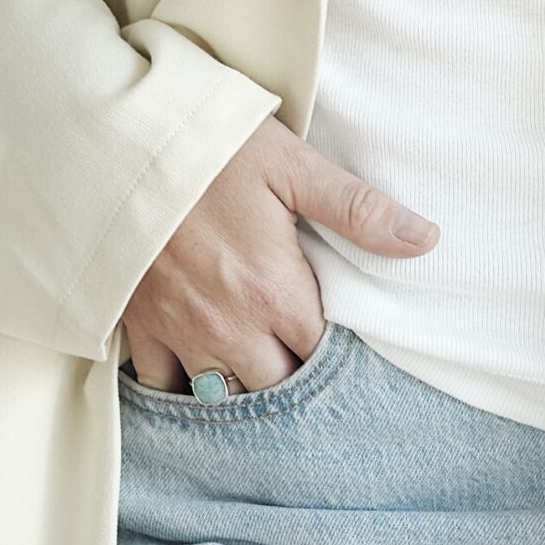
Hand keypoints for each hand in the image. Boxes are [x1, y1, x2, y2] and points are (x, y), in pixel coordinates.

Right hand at [122, 111, 439, 392]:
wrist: (118, 145)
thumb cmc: (210, 149)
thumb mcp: (291, 166)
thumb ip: (358, 210)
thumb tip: (426, 240)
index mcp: (275, 292)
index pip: (324, 354)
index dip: (340, 350)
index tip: (348, 336)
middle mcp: (230, 328)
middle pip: (278, 389)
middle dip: (296, 377)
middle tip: (306, 350)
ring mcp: (182, 334)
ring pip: (224, 398)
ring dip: (245, 389)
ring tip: (261, 365)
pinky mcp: (141, 328)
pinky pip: (163, 388)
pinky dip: (184, 387)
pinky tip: (200, 367)